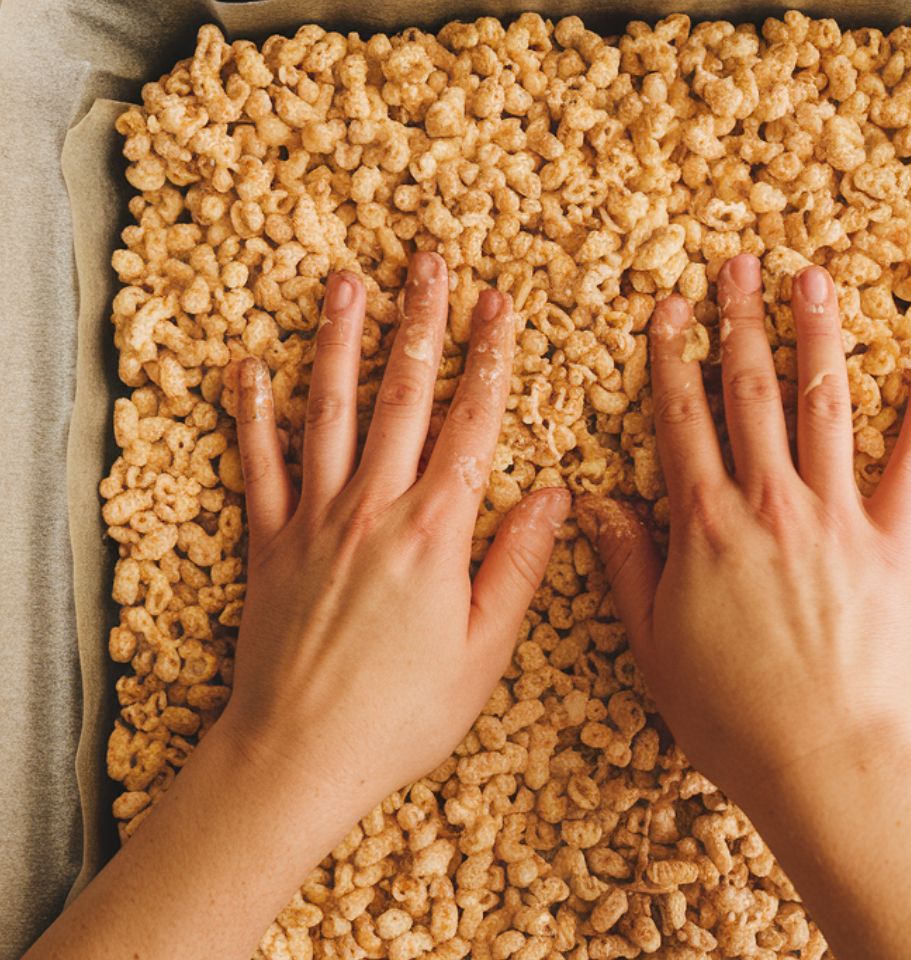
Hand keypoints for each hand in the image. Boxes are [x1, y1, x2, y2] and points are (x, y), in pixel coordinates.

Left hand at [219, 252, 568, 821]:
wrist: (298, 755)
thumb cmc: (403, 713)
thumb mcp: (486, 649)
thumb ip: (520, 564)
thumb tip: (558, 496)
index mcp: (435, 531)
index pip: (473, 424)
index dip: (491, 358)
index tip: (500, 304)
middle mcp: (374, 507)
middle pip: (404, 395)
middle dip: (422, 322)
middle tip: (428, 263)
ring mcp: (315, 519)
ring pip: (329, 410)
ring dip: (341, 342)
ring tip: (346, 284)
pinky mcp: (269, 542)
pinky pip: (259, 465)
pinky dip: (252, 415)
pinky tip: (246, 368)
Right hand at [578, 253, 910, 815]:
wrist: (824, 759)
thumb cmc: (731, 713)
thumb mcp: (653, 643)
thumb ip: (625, 564)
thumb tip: (591, 503)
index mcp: (705, 524)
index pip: (681, 419)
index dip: (671, 357)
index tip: (669, 308)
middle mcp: (769, 502)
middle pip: (750, 390)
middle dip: (740, 321)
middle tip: (738, 264)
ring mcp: (835, 514)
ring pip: (823, 403)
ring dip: (815, 335)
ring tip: (811, 277)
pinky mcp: (892, 539)